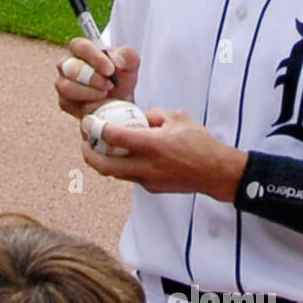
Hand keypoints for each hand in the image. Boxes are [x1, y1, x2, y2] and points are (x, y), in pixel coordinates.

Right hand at [55, 38, 140, 118]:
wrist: (120, 101)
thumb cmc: (121, 78)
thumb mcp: (130, 64)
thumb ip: (127, 56)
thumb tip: (116, 60)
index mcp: (82, 49)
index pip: (80, 46)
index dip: (94, 58)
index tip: (110, 70)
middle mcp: (67, 64)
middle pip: (70, 67)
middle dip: (92, 78)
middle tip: (109, 84)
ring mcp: (63, 83)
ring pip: (67, 87)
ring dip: (90, 92)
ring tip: (105, 94)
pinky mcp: (64, 102)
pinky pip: (68, 104)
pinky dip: (87, 106)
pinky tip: (98, 104)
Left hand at [80, 107, 246, 200]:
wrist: (216, 172)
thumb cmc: (200, 143)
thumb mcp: (177, 117)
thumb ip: (153, 115)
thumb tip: (137, 115)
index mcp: (151, 144)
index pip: (112, 137)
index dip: (94, 128)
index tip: (88, 122)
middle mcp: (145, 164)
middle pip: (103, 165)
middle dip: (88, 153)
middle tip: (85, 141)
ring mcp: (147, 179)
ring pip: (114, 173)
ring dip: (103, 161)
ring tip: (101, 147)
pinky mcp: (151, 187)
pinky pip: (130, 176)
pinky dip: (123, 166)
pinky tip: (127, 155)